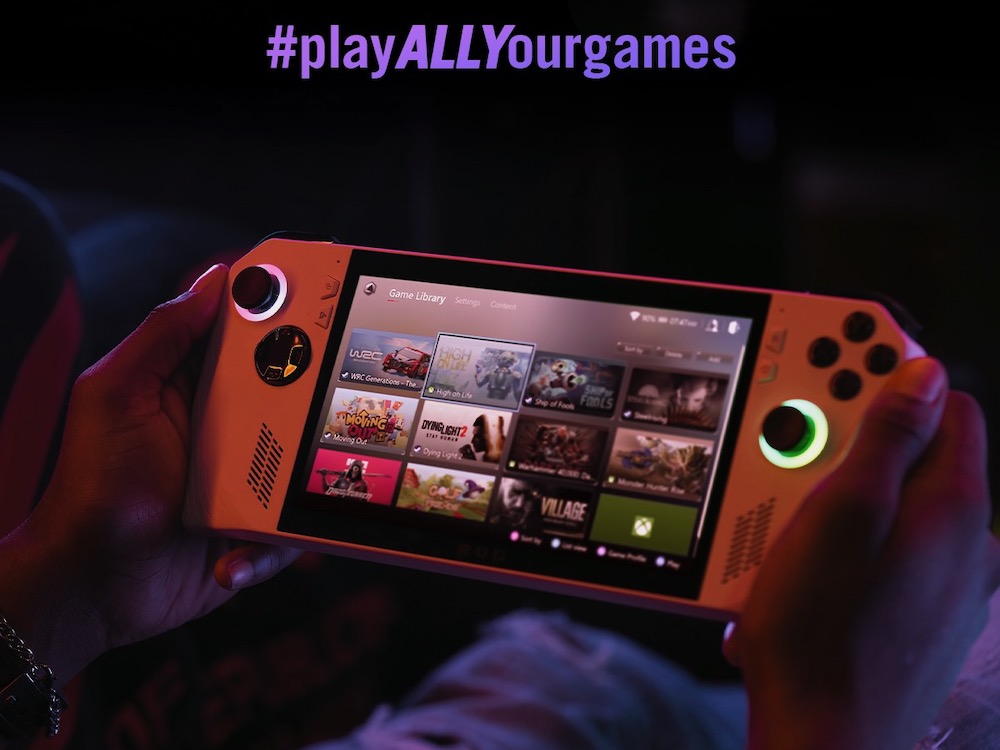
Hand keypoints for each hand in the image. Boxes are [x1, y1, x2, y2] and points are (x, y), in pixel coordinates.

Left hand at [0, 265, 300, 686]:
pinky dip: (269, 545)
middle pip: (294, 390)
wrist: (91, 587)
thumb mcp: (115, 395)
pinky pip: (291, 523)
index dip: (285, 308)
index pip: (249, 332)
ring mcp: (248, 474)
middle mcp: (228, 423)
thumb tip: (217, 279)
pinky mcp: (259, 522)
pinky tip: (230, 558)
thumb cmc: (93, 487)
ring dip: (303, 475)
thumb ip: (162, 335)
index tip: (324, 288)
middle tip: (333, 392)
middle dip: (316, 391)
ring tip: (274, 496)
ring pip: (307, 456)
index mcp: (195, 383)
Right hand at [724, 358, 999, 749]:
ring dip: (838, 496)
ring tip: (785, 524)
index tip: (837, 362)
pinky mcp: (921, 613)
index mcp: (952, 507)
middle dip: (847, 440)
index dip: (883, 372)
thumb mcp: (839, 516)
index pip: (942, 401)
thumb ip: (886, 439)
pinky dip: (848, 544)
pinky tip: (804, 570)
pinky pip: (887, 552)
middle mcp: (966, 542)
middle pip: (912, 453)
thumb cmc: (821, 633)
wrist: (823, 740)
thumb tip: (921, 372)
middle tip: (791, 456)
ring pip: (893, 505)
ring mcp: (948, 582)